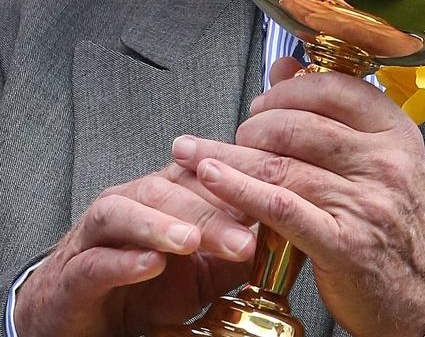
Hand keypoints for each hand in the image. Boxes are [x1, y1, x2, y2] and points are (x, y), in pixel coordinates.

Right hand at [14, 161, 256, 336]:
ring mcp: (95, 236)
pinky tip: (149, 265)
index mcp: (160, 197)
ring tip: (191, 241)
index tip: (268, 201)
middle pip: (166, 191)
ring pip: (123, 213)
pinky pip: (94, 262)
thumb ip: (233, 256)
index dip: (232, 184)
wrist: (80, 320)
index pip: (198, 175)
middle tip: (243, 240)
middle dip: (207, 212)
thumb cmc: (141, 291)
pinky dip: (122, 261)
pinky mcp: (72, 275)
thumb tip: (282, 237)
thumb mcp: (199, 275)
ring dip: (160, 224)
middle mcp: (127, 203)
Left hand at [173, 58, 424, 336]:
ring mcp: (364, 202)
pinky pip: (280, 208)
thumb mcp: (376, 154)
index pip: (333, 90)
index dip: (287, 90)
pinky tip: (211, 179)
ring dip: (230, 157)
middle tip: (237, 134)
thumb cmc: (393, 215)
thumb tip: (283, 65)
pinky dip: (239, 191)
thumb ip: (329, 108)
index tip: (262, 101)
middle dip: (255, 126)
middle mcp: (383, 162)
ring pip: (282, 166)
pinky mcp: (343, 244)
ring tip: (196, 153)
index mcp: (394, 131)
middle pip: (299, 127)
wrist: (424, 290)